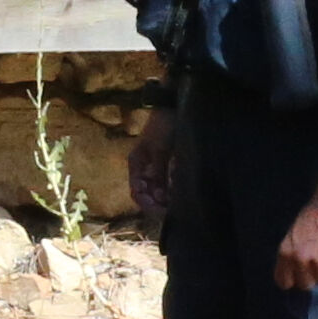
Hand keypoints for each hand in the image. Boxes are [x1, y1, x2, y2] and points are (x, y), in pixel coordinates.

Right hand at [127, 109, 176, 235]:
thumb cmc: (163, 127)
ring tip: (179, 202)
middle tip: (173, 211)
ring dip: (166, 198)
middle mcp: (143, 168)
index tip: (163, 210)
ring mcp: (154, 167)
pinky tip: (181, 192)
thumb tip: (159, 197)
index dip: (148, 204)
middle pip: (146, 194)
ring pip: (157, 191)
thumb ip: (158, 173)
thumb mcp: (160, 150)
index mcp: (136, 164)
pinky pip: (166, 183)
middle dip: (158, 204)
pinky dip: (172, 190)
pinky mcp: (166, 164)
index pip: (137, 192)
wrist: (173, 107)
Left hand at [274, 179, 317, 290]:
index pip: (283, 282)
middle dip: (313, 276)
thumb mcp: (294, 234)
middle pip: (305, 285)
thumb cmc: (315, 214)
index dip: (293, 279)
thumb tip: (294, 274)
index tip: (301, 275)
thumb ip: (292, 254)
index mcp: (284, 252)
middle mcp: (299, 260)